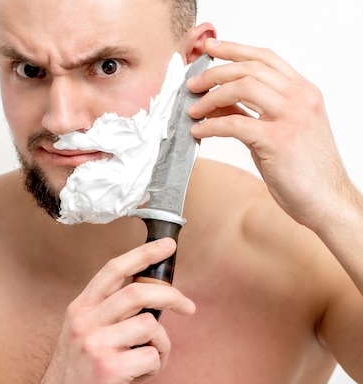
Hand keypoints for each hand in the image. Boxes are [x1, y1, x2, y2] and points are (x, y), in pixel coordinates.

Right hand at [16, 238, 194, 383]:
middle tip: (187, 306)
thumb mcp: (82, 334)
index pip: (113, 270)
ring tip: (149, 359)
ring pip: (150, 326)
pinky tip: (140, 375)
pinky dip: (154, 367)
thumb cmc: (76, 374)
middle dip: (171, 295)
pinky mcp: (110, 369)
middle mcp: (85, 322)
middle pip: (138, 292)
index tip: (166, 246)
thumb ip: (108, 313)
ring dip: (161, 345)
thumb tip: (148, 296)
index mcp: (80, 309)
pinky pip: (152, 356)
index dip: (142, 254)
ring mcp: (96, 345)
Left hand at [187, 38, 352, 230]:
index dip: (233, 50)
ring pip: (243, 87)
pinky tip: (199, 131)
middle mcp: (301, 98)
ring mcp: (291, 117)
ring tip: (193, 109)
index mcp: (303, 92)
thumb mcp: (277, 130)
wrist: (325, 200)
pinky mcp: (278, 140)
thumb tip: (217, 101)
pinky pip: (235, 123)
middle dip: (215, 72)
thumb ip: (252, 111)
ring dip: (211, 96)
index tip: (209, 49)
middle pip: (250, 68)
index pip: (265, 58)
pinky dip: (211, 126)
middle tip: (192, 85)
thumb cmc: (303, 169)